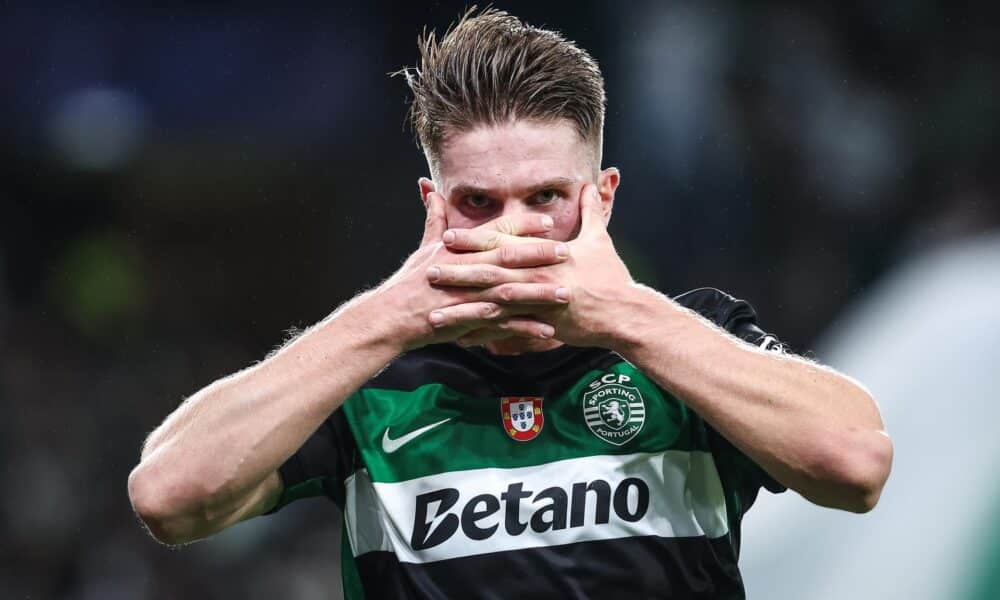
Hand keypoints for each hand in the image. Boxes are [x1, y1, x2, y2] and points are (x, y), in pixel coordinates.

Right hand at [369, 192, 571, 350]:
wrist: (394, 316)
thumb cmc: (409, 282)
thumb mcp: (424, 247)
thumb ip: (434, 219)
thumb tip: (431, 189)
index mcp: (461, 249)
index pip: (497, 232)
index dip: (524, 226)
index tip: (550, 222)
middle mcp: (468, 270)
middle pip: (509, 258)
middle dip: (540, 255)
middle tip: (568, 253)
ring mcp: (470, 297)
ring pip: (511, 293)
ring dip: (540, 294)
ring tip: (566, 294)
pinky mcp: (470, 322)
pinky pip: (503, 326)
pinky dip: (526, 329)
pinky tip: (548, 332)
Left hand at [425, 184, 635, 347]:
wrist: (624, 314)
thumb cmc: (611, 277)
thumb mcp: (600, 240)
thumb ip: (590, 212)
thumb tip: (590, 186)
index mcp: (544, 254)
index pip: (502, 242)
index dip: (473, 238)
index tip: (448, 235)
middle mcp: (536, 276)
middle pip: (489, 272)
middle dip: (458, 271)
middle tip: (428, 270)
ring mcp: (537, 303)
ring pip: (492, 305)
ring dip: (462, 309)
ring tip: (434, 313)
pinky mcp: (541, 326)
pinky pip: (506, 332)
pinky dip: (483, 335)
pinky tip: (460, 340)